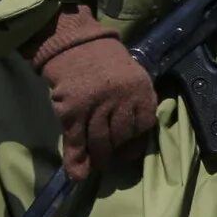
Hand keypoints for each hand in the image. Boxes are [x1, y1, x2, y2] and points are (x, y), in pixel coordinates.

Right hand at [24, 6, 154, 180]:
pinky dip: (76, 161)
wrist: (73, 41)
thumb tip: (136, 133)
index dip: (137, 139)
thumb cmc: (104, 57)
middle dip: (118, 150)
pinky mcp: (72, 111)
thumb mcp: (131, 72)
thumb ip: (136, 100)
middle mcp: (120, 99)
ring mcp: (95, 106)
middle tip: (112, 157)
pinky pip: (76, 141)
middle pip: (122, 136)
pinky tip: (78, 175)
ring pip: (100, 142)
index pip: (144, 125)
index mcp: (139, 88)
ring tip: (98, 164)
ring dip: (99, 158)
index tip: (130, 146)